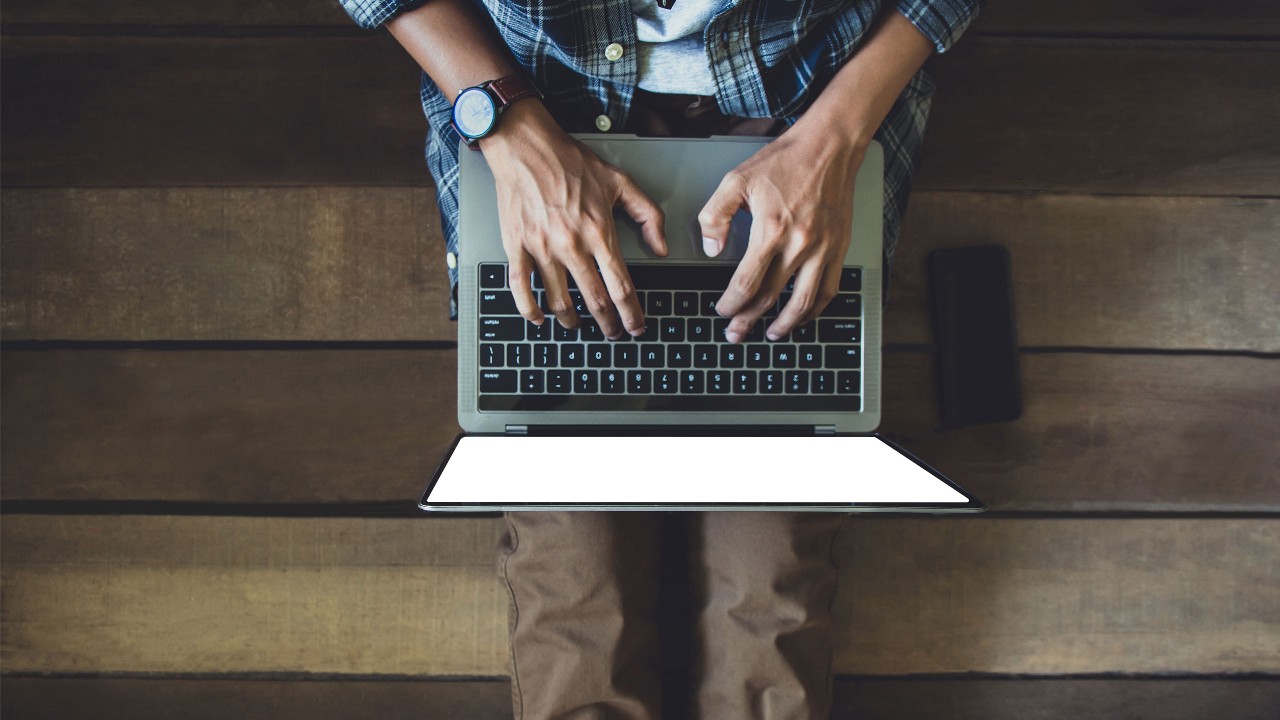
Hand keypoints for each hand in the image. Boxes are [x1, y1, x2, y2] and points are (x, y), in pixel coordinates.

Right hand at [482, 102, 667, 338]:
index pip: (621, 286)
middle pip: (595, 300)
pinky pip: (521, 288)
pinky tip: (539, 318)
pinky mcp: (516, 246)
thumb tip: (661, 248)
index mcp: (599, 231)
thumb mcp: (621, 182)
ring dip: (572, 320)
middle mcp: (572, 245)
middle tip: (613, 333)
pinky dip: (530, 309)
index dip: (632, 313)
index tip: (636, 326)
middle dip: (608, 324)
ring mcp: (541, 248)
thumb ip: (648, 215)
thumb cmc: (570, 161)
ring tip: (578, 325)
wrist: (526, 146)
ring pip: (559, 301)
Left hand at [698, 131, 866, 341]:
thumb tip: (712, 249)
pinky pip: (829, 289)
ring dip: (784, 324)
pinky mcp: (839, 247)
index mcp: (771, 230)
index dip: (731, 303)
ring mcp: (823, 248)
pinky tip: (802, 316)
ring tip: (770, 334)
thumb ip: (716, 216)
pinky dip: (814, 309)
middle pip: (770, 297)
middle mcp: (800, 244)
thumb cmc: (784, 161)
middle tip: (736, 333)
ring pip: (802, 302)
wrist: (828, 146)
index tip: (722, 310)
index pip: (746, 282)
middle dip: (749, 320)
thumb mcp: (736, 180)